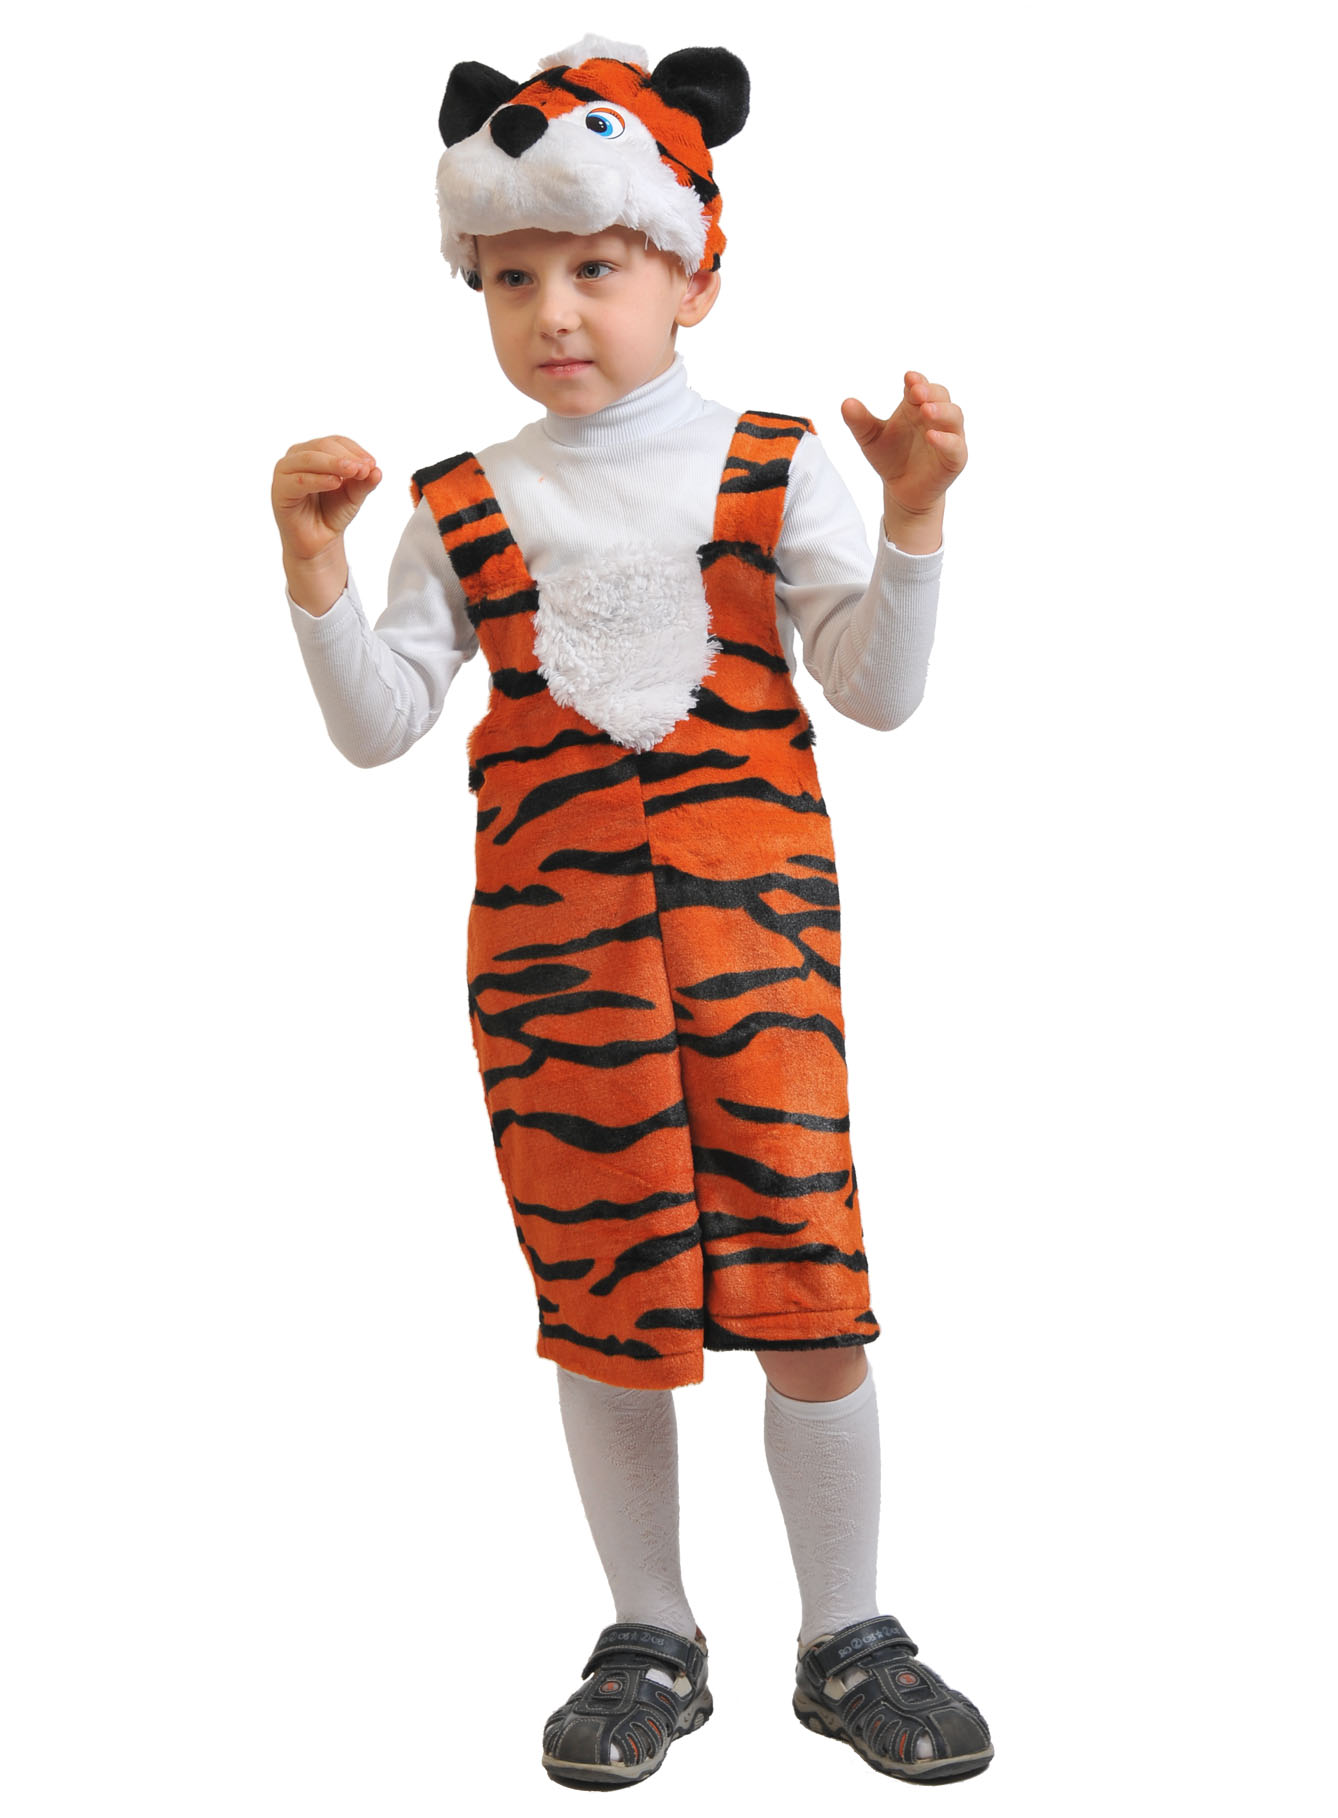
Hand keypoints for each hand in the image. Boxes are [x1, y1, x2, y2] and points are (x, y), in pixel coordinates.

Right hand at [271, 435, 381, 564]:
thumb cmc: (332, 513)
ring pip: (309, 459)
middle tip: (365, 468)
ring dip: (333, 463)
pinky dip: (318, 479)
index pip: (335, 442)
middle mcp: (297, 457)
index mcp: (315, 452)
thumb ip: (364, 482)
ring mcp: (285, 471)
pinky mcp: (280, 490)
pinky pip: (299, 480)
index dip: (355, 450)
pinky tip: (335, 483)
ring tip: (354, 471)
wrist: (318, 542)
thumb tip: (377, 470)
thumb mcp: (353, 496)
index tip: (372, 463)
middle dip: (346, 456)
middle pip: (322, 446)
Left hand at [841, 374, 966, 518]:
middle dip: (930, 391)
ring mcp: (949, 436)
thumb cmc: (890, 458)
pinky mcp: (955, 458)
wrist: (901, 491)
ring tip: (926, 410)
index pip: (920, 386)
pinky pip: (955, 445)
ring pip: (954, 416)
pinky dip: (945, 439)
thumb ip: (860, 422)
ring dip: (941, 411)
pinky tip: (931, 436)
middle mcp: (935, 417)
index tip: (908, 378)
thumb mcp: (870, 439)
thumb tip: (845, 403)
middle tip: (916, 392)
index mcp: (915, 406)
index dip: (916, 381)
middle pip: (941, 395)